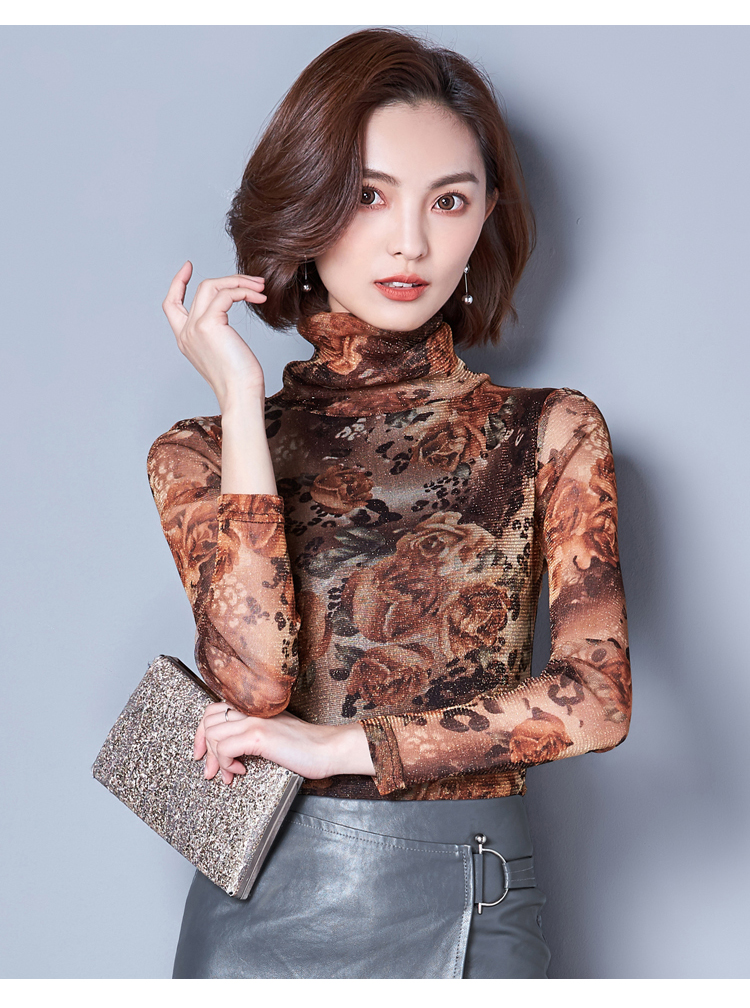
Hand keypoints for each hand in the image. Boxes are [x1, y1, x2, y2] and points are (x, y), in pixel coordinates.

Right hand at [161, 261, 267, 410]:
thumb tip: (232, 316)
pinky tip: (260, 298)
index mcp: (186, 340)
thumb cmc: (240, 381)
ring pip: (211, 286)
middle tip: (254, 282)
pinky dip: (244, 291)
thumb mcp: (226, 352)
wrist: (240, 395)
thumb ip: (220, 333)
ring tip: (261, 288)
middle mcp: (186, 332)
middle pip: (200, 289)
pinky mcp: (208, 324)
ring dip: (239, 282)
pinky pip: (226, 294)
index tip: (188, 266)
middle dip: (229, 280)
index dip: (178, 283)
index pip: (171, 305)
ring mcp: (194, 328)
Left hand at [193, 703, 374, 784]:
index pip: (215, 710)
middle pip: (208, 720)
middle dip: (204, 748)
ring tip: (229, 773)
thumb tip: (228, 751)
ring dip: (216, 760)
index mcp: (254, 708)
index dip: (201, 732)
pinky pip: (224, 748)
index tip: (201, 753)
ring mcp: (254, 720)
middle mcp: (252, 710)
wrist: (328, 748)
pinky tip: (240, 771)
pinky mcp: (259, 735)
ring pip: (213, 734)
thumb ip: (252, 734)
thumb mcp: (274, 733)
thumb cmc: (307, 746)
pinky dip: (225, 764)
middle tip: (210, 769)